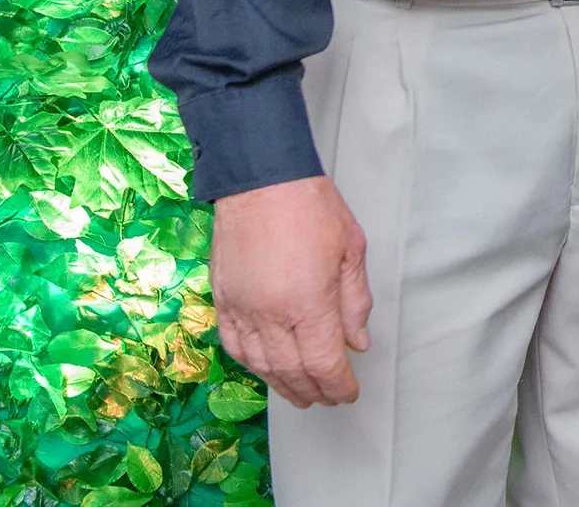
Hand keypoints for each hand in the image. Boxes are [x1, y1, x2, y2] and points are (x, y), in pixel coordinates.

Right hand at [211, 175, 370, 408]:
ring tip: (300, 393)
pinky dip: (251, 364)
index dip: (338, 385)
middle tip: (328, 398)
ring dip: (282, 385)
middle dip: (313, 391)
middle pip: (292, 372)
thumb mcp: (351, 250)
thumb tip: (357, 342)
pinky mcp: (222, 300)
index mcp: (308, 302)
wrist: (261, 179)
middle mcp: (271, 314)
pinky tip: (265, 368)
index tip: (348, 392)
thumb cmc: (310, 207)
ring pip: (260, 365)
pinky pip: (233, 345)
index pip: (324, 363)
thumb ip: (354, 301)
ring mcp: (242, 309)